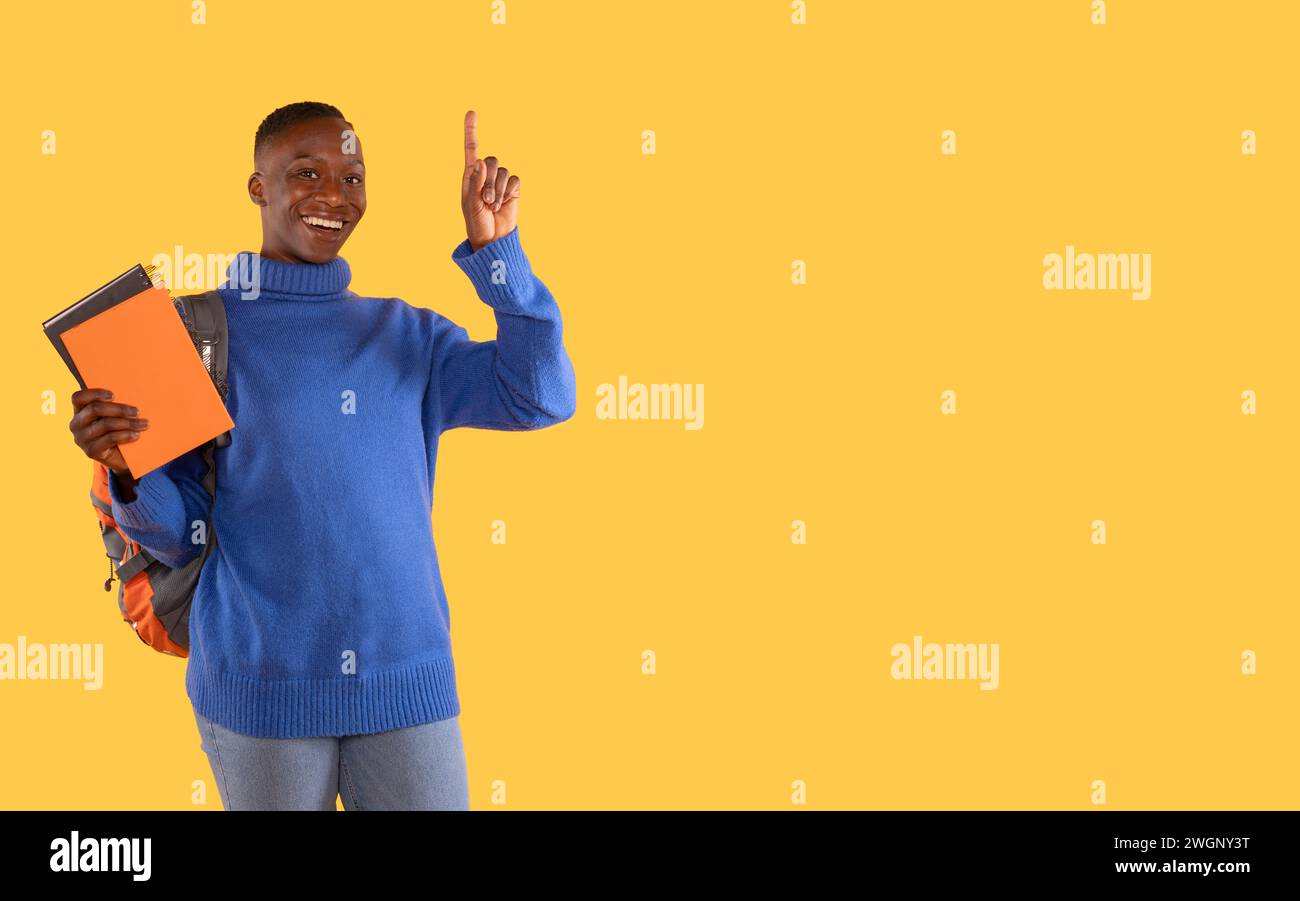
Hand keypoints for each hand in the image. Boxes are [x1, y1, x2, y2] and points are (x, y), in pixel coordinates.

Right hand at [69, 387, 149, 475]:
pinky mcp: (90, 451)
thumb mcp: (115, 417)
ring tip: (144, 424)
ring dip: (128, 423)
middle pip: (95, 409)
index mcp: (79, 411)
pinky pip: (110, 438)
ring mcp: (82, 438)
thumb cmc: (118, 431)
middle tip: (137, 411)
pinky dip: (125, 435)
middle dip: (119, 409)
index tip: (114, 395)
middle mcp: (76, 424)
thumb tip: (135, 394)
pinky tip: (136, 435)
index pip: (78, 397)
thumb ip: (116, 407)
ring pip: (105, 424)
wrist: (120, 459)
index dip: (94, 393)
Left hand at [461, 109, 519, 251]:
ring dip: (498, 190)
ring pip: (504, 172)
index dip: (471, 131)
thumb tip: (480, 161)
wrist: (493, 239)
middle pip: (492, 160)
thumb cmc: (477, 224)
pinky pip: (514, 180)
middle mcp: (485, 175)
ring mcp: (500, 182)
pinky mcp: (513, 189)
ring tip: (493, 206)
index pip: (471, 149)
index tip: (471, 112)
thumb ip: (475, 183)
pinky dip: (509, 192)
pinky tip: (504, 204)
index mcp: (470, 176)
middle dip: (490, 181)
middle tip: (486, 201)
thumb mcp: (471, 205)